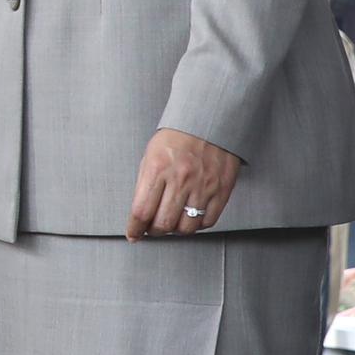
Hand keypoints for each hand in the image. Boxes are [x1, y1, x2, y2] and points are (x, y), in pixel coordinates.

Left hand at [125, 129, 242, 241]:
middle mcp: (180, 179)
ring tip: (173, 220)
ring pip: (186, 228)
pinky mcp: (221, 190)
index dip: (135, 229)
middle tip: (153, 227)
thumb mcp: (151, 156)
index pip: (141, 211)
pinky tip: (191, 216)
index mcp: (157, 168)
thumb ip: (145, 185)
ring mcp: (203, 186)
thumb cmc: (177, 137)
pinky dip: (197, 225)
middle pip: (163, 224)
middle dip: (154, 231)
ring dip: (176, 230)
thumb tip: (139, 214)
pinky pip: (208, 222)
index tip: (134, 234)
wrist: (210, 120)